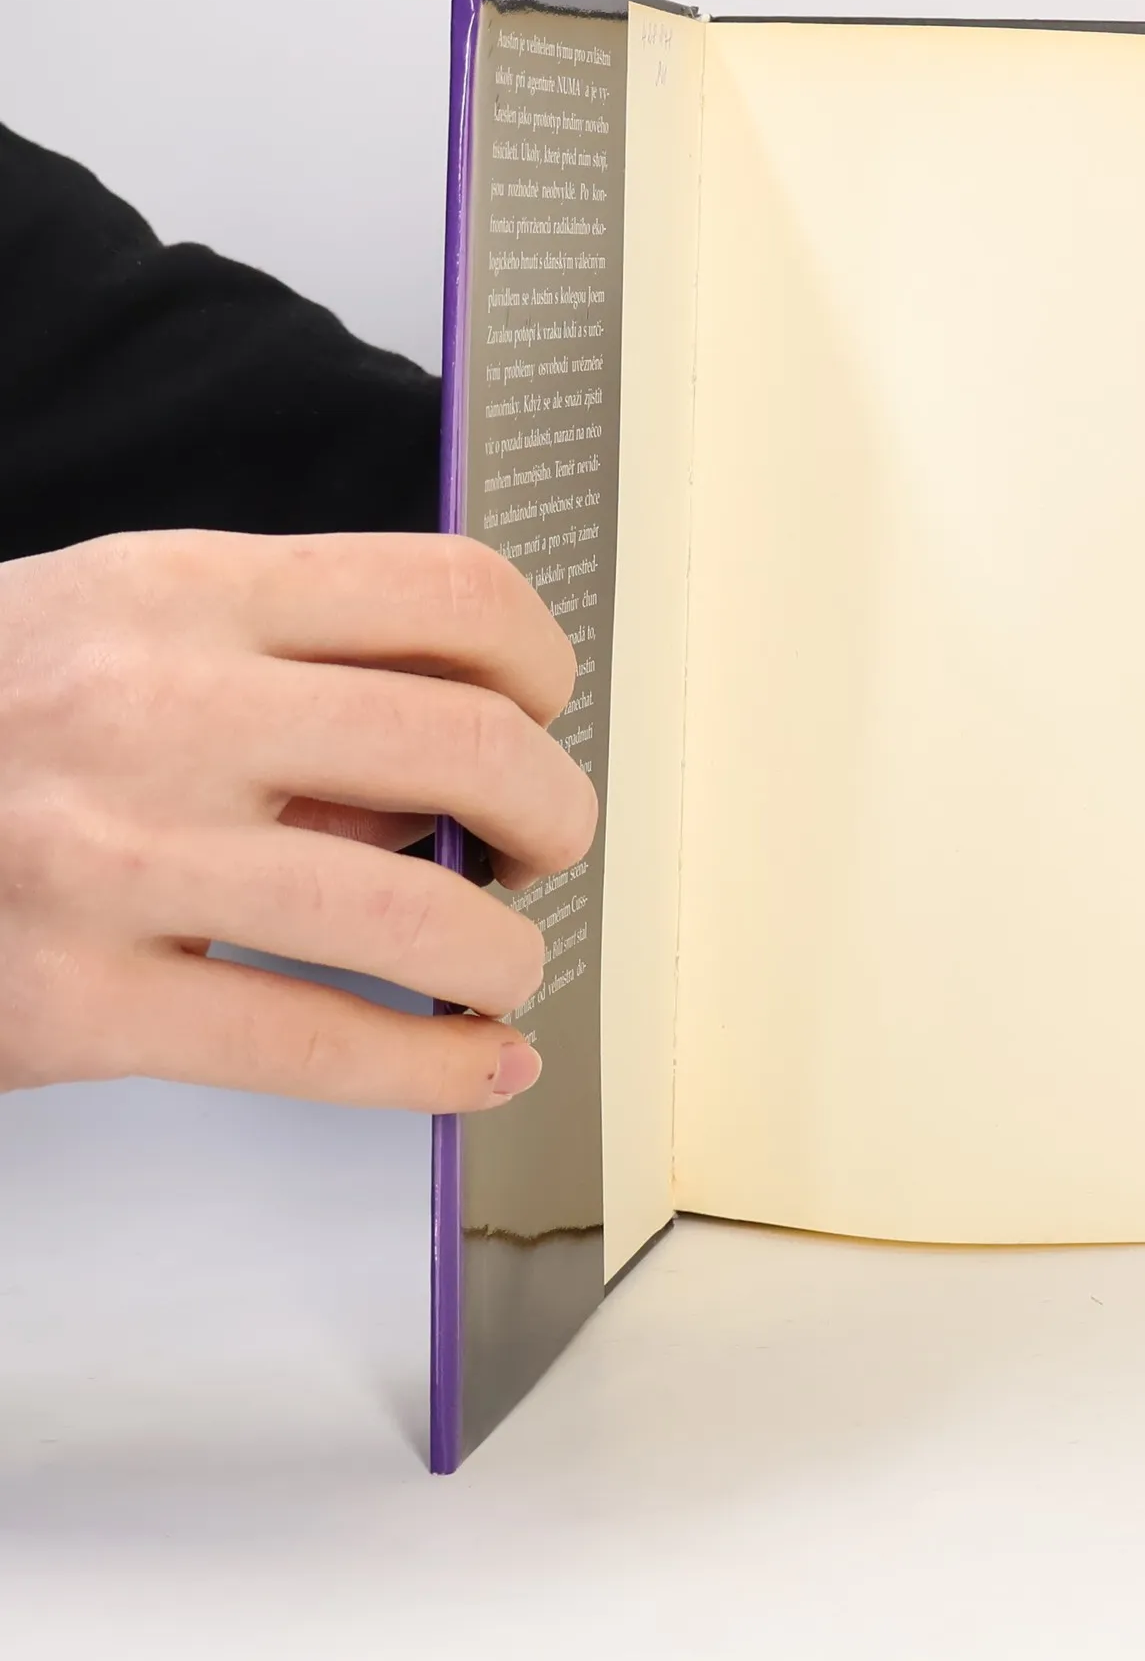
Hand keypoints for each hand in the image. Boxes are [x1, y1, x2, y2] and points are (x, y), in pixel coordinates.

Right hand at [0, 531, 597, 1107]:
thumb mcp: (115, 636)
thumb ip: (289, 684)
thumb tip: (458, 782)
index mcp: (180, 592)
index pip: (452, 594)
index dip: (543, 668)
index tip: (543, 719)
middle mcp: (156, 706)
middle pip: (471, 745)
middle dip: (555, 815)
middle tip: (539, 853)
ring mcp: (113, 857)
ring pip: (416, 913)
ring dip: (507, 956)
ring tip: (500, 968)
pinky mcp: (74, 1002)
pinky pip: (319, 1045)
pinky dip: (439, 1069)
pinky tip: (478, 1066)